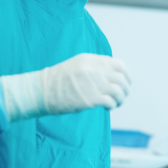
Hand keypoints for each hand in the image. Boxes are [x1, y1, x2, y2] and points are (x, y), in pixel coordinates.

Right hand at [0, 53, 130, 121]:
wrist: (40, 91)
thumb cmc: (57, 82)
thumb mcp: (77, 66)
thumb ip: (94, 68)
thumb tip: (112, 77)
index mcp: (91, 60)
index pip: (119, 65)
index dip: (127, 76)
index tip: (126, 84)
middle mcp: (94, 69)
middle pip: (121, 79)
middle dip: (125, 90)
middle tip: (121, 97)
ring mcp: (92, 83)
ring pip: (118, 91)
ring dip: (120, 99)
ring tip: (115, 104)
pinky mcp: (90, 98)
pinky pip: (110, 101)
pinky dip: (112, 106)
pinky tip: (107, 108)